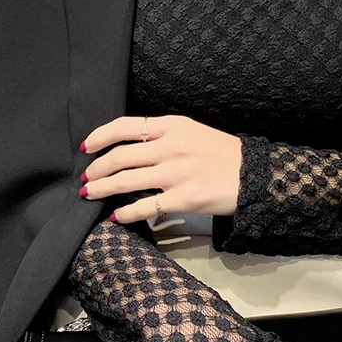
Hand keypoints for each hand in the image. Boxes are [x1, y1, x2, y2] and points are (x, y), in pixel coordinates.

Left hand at [78, 114, 241, 222]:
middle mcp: (172, 146)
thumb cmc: (223, 154)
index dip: (100, 136)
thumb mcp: (194, 132)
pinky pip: (145, 207)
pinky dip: (125, 213)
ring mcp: (177, 172)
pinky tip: (116, 216)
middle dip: (96, 168)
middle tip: (85, 178)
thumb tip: (129, 148)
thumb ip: (164, 136)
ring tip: (88, 194)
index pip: (126, 126)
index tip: (86, 147)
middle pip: (121, 156)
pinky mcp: (184, 198)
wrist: (256, 174)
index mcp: (174, 125)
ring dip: (102, 189)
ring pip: (127, 181)